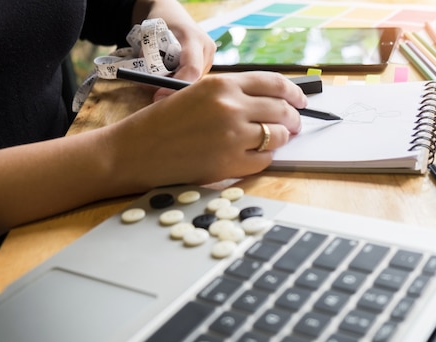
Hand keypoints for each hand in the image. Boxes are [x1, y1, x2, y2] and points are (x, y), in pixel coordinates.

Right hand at [106, 71, 307, 189]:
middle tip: (294, 124)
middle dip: (294, 119)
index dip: (294, 93)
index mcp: (222, 84)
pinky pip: (265, 160)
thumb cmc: (162, 122)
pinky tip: (256, 155)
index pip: (274, 83)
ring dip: (281, 139)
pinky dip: (265, 158)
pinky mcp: (230, 162)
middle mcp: (231, 106)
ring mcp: (232, 136)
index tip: (300, 100)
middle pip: (281, 110)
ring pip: (277, 136)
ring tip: (276, 140)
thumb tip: (269, 104)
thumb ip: (232, 95)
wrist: (135, 151)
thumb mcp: (196, 94)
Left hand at [131, 0, 216, 99]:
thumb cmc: (159, 22)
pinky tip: (172, 73)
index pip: (191, 70)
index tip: (159, 96)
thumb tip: (150, 87)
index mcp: (193, 38)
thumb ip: (148, 61)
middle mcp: (207, 48)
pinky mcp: (209, 62)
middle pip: (193, 80)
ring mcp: (210, 56)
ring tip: (162, 76)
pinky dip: (181, 80)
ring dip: (177, 84)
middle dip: (173, 88)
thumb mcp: (149, 38)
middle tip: (156, 92)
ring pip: (194, 82)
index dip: (176, 87)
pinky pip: (195, 79)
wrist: (171, 13)